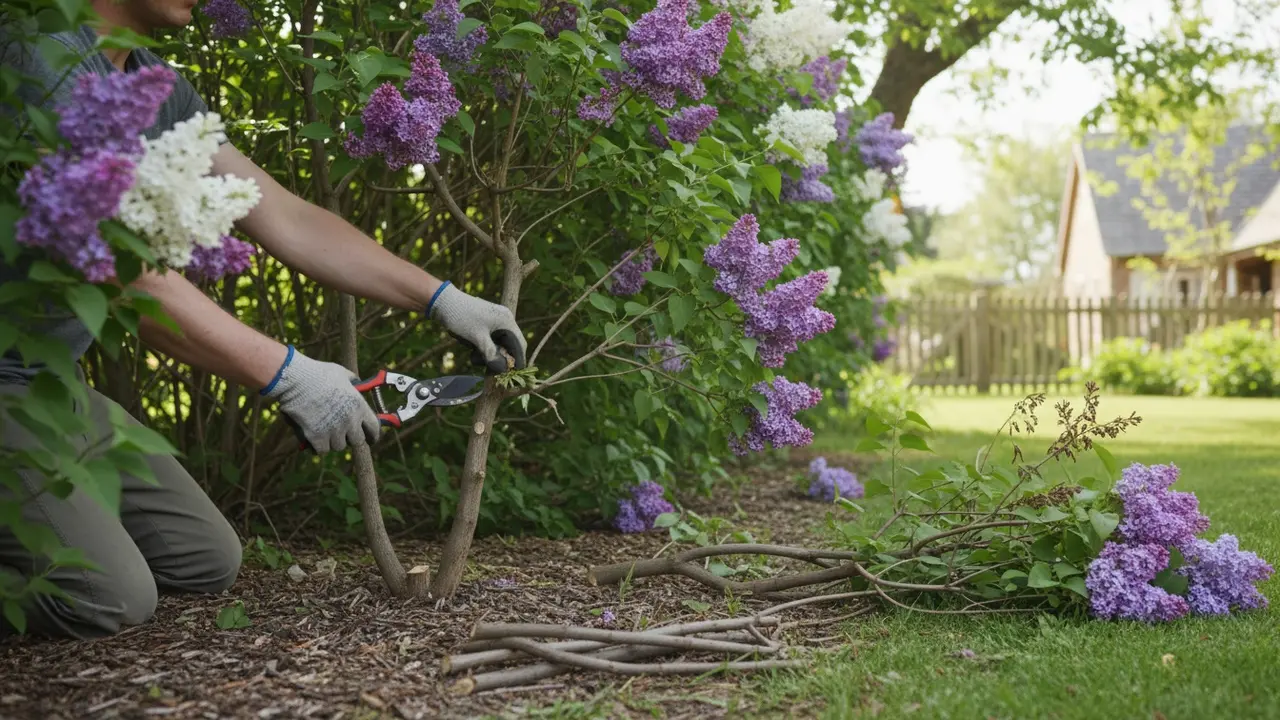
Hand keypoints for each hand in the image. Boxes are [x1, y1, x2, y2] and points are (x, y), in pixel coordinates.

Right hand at [260, 346, 380, 451]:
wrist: (296, 380)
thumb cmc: (319, 374)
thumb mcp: (342, 374)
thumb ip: (353, 382)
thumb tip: (357, 384)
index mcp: (359, 406)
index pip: (374, 428)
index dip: (372, 435)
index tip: (370, 439)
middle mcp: (350, 421)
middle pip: (357, 441)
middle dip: (350, 438)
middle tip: (342, 434)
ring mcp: (334, 430)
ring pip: (338, 446)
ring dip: (333, 441)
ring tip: (325, 431)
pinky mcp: (317, 437)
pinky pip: (322, 450)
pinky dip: (318, 446)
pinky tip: (314, 438)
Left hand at [427, 282, 527, 374]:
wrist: (443, 301)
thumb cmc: (461, 318)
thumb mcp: (477, 338)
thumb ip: (491, 354)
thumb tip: (503, 369)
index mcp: (506, 321)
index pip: (520, 345)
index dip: (517, 360)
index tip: (511, 374)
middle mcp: (504, 319)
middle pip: (510, 345)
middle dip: (499, 357)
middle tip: (487, 366)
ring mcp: (495, 320)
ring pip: (499, 343)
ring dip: (489, 352)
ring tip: (473, 354)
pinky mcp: (486, 322)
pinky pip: (491, 338)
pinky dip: (483, 346)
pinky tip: (471, 346)